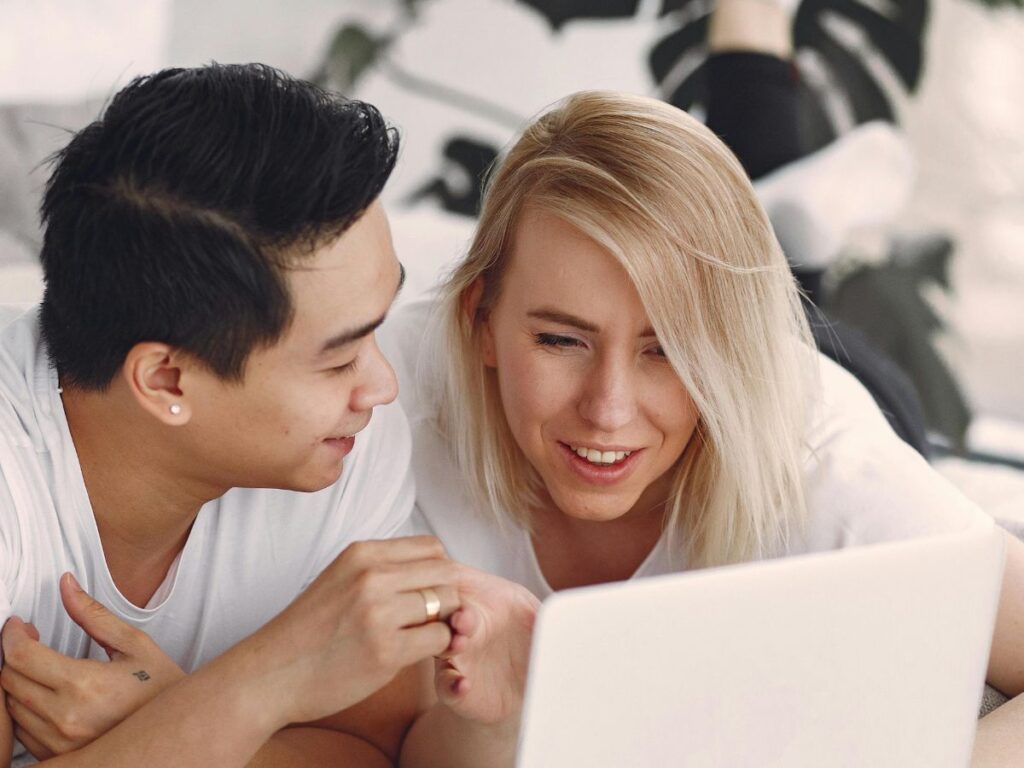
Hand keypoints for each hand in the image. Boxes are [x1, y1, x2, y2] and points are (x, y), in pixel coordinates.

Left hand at [0, 573, 184, 758]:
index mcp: (85, 686)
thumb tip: (67, 585)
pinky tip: (47, 693)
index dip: (12, 635)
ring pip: (11, 706)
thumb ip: (94, 614)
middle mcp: (66, 719)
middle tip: (31, 640)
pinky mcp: (58, 757)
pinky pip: (21, 730)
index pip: (22, 657)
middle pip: (10, 680)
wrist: (176, 731)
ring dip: (20, 681)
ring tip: (41, 666)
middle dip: (15, 654)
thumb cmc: (160, 688)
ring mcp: (59, 743)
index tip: (18, 625)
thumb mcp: (134, 644)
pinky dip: (26, 707)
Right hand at [254, 536, 460, 726]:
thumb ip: (382, 568)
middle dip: (448, 595)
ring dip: (445, 622)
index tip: (429, 592)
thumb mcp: (341, 578)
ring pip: (448, 604)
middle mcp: (372, 576)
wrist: (270, 674)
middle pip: (446, 572)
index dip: (439, 571)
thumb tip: (435, 566)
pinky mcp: (385, 651)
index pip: (432, 547)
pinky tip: (414, 654)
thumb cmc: (308, 631)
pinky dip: (436, 648)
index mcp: (362, 554)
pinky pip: (439, 639)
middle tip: (434, 618)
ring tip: (423, 635)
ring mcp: (379, 613)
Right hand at [435, 565, 539, 725]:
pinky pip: (447, 685)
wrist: (523, 688)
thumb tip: (573, 609)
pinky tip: (462, 684)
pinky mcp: (456, 688)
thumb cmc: (529, 643)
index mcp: (483, 605)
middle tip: (464, 617)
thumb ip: (550, 614)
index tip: (472, 590)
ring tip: (460, 644)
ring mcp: (457, 658)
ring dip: (449, 644)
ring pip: (442, 647)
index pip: (463, 589)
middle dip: (455, 613)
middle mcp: (465, 628)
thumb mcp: (541, 621)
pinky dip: (452, 685)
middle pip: (449, 613)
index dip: (463, 589)